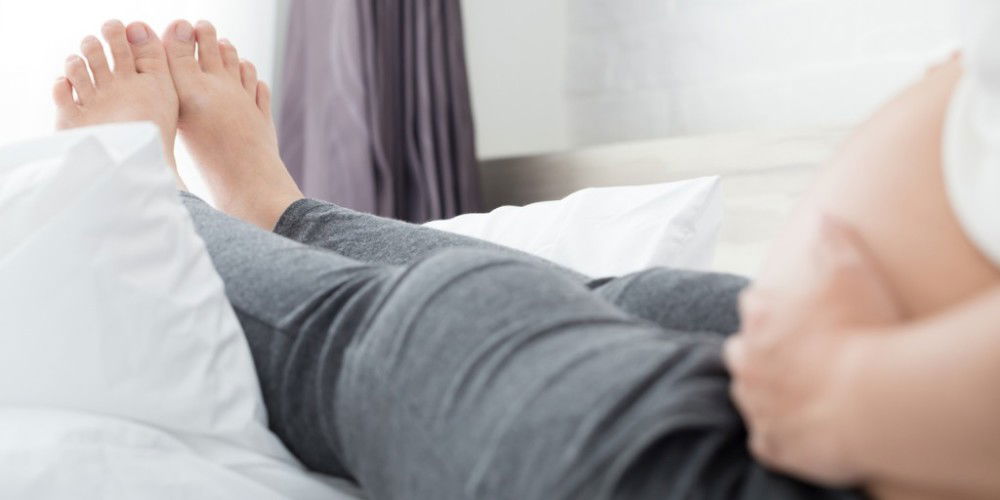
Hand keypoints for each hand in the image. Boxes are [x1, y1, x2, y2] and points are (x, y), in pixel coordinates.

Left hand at [724, 216, 902, 485]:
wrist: (871, 401)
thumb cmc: (862, 330)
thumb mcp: (852, 270)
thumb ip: (833, 240)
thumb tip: (823, 216)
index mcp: (759, 316)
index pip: (756, 305)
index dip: (779, 311)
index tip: (800, 318)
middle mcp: (746, 359)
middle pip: (742, 351)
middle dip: (763, 353)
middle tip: (800, 357)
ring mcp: (755, 404)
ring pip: (750, 394)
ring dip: (769, 392)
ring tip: (802, 393)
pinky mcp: (770, 443)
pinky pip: (767, 439)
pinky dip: (781, 434)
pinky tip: (803, 430)